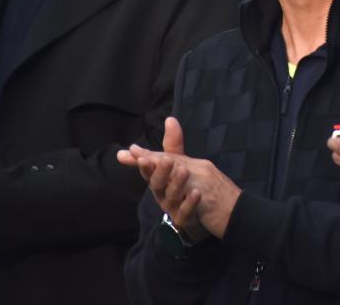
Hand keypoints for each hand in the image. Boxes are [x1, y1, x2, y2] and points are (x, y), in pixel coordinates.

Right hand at [118, 117, 240, 239]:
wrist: (201, 213)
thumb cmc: (184, 185)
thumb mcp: (180, 163)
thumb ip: (173, 144)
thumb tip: (170, 119)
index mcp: (158, 179)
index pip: (148, 170)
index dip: (143, 162)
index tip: (138, 154)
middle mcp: (162, 193)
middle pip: (157, 183)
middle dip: (159, 171)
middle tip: (166, 160)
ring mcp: (172, 208)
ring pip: (171, 196)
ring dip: (176, 183)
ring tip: (184, 170)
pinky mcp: (184, 219)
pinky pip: (185, 212)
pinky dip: (189, 203)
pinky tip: (196, 192)